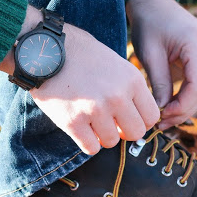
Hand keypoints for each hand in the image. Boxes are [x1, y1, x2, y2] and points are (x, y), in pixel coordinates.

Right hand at [0, 6, 159, 154]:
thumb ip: (128, 87)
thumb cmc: (79, 53)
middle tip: (109, 122)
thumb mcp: (114, 61)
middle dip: (123, 131)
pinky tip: (79, 127)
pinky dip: (86, 142)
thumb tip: (136, 115)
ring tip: (89, 120)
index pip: (152, 117)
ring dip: (101, 135)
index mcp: (132, 80)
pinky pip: (90, 148)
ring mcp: (95, 110)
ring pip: (111, 142)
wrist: (45, 48)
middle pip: (135, 133)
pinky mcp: (72, 121)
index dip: (139, 120)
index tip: (126, 117)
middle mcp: (117, 96)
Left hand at [126, 0, 196, 129]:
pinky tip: (170, 106)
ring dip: (185, 105)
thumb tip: (162, 112)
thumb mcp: (149, 55)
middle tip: (161, 123)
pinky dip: (187, 95)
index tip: (162, 116)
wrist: (153, 3)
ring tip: (163, 118)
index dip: (182, 106)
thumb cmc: (148, 24)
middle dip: (183, 109)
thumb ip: (159, 83)